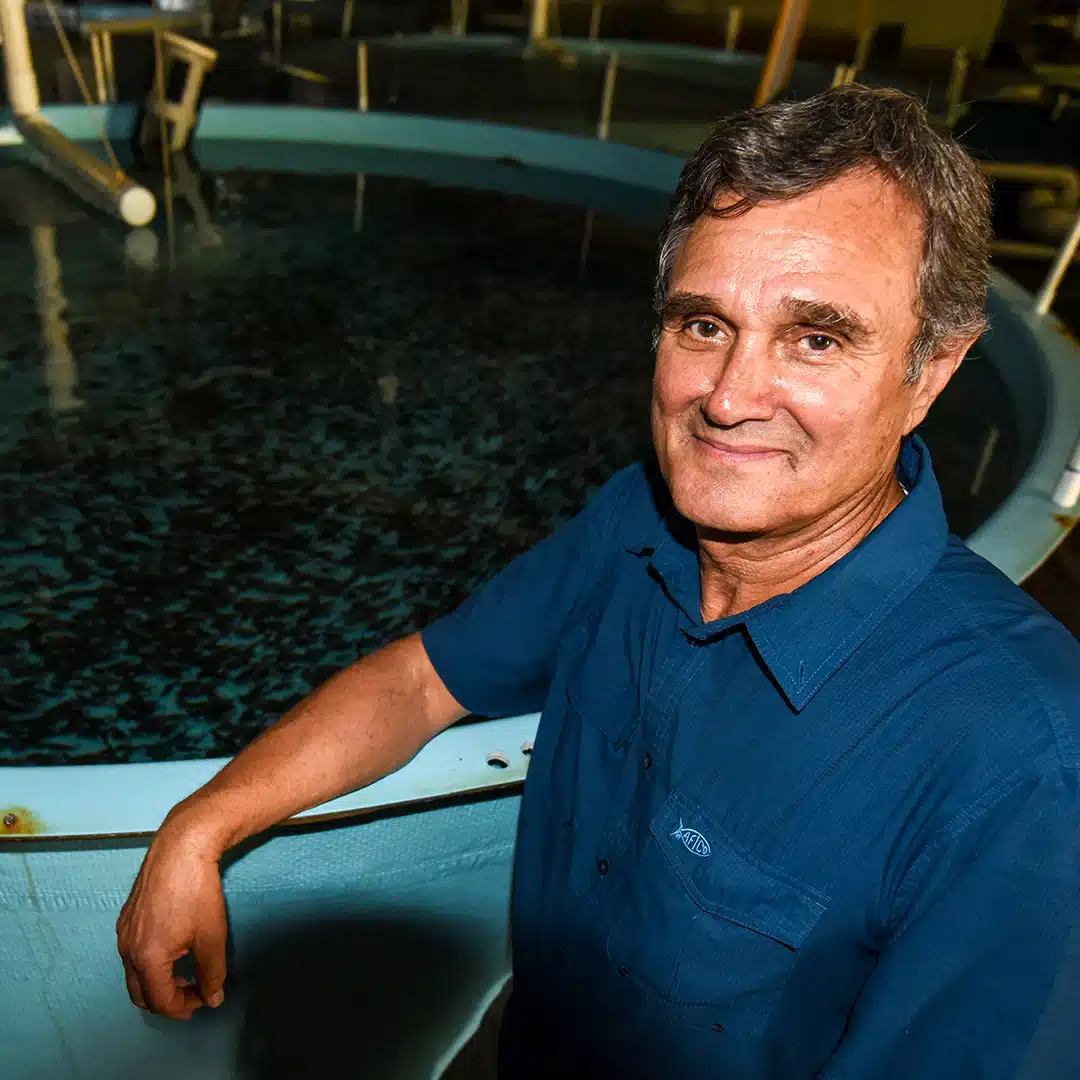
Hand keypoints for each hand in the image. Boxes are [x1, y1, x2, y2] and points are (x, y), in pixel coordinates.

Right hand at [116, 821, 228, 1019]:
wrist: (182, 846)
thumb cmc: (197, 890)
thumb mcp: (212, 936)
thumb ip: (212, 973)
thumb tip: (212, 998)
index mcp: (146, 959)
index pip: (160, 1001)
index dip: (183, 1007)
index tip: (204, 1001)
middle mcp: (127, 949)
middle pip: (140, 993)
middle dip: (166, 1000)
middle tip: (193, 995)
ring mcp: (123, 931)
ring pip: (134, 973)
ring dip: (157, 981)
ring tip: (185, 974)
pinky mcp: (126, 916)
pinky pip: (132, 952)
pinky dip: (150, 962)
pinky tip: (173, 949)